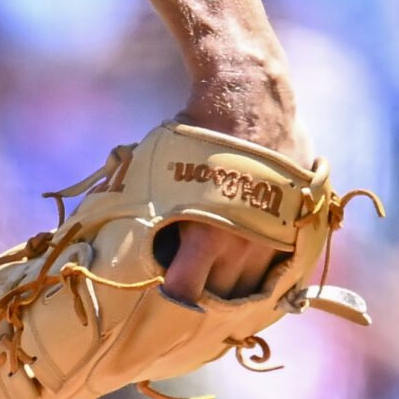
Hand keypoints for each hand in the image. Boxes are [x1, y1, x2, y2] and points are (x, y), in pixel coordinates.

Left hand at [162, 78, 295, 303]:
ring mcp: (276, 238)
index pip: (186, 294)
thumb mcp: (156, 166)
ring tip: (217, 289)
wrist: (251, 96)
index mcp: (205, 235)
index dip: (171, 301)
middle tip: (186, 301)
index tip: (160, 300)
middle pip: (222, 300)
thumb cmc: (196, 130)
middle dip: (203, 302)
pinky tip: (250, 274)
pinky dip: (267, 276)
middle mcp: (244, 244)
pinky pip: (285, 269)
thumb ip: (140, 201)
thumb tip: (99, 214)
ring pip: (256, 289)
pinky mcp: (299, 226)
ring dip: (237, 291)